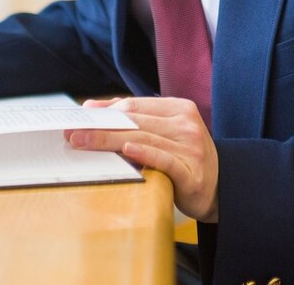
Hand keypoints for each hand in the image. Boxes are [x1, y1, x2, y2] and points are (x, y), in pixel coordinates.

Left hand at [67, 97, 218, 222]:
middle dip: (100, 125)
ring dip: (109, 140)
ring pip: (143, 138)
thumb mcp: (165, 132)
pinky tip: (126, 150)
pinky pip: (164, 160)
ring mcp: (191, 147)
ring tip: (83, 142)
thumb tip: (92, 108)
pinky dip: (145, 154)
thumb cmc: (185, 157)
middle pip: (136, 121)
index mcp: (179, 108)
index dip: (105, 110)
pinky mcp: (192, 172)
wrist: (220, 186)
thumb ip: (134, 119)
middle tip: (73, 131)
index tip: (79, 117)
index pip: (135, 105)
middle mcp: (186, 124)